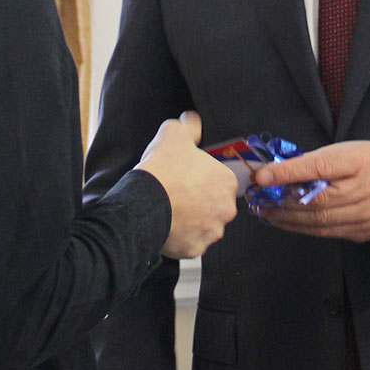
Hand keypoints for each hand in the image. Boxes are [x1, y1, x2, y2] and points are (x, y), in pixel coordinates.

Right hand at [135, 112, 238, 257]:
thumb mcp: (174, 134)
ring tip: (171, 209)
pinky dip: (181, 236)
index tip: (186, 176)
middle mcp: (226, 209)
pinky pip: (190, 241)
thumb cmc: (162, 171)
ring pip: (204, 224)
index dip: (200, 175)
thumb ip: (187, 126)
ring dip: (192, 219)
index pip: (218, 178)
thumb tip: (191, 120)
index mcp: (226, 182)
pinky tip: (168, 225)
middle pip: (214, 203)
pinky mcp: (194, 249)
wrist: (143, 204)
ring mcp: (211, 232)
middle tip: (178, 193)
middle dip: (199, 199)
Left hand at [251, 140, 369, 241]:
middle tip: (259, 198)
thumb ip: (314, 161)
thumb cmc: (369, 163)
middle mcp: (369, 189)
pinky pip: (326, 233)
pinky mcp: (364, 232)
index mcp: (363, 160)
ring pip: (319, 220)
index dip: (289, 172)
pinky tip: (286, 221)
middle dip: (282, 200)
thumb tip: (276, 172)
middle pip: (318, 199)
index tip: (263, 175)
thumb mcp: (347, 151)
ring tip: (266, 211)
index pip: (321, 166)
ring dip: (287, 217)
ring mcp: (368, 214)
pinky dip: (301, 227)